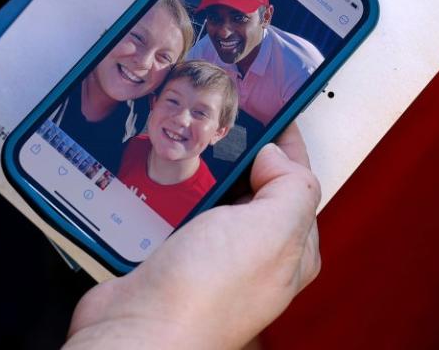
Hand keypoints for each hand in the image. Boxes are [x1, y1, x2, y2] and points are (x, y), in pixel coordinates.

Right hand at [65, 124, 321, 349]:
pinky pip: (180, 215)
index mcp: (291, 252)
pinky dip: (176, 194)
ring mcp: (212, 259)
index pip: (299, 184)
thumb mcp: (273, 229)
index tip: (274, 110)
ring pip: (218, 201)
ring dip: (208, 175)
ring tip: (198, 145)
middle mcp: (254, 258)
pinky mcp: (173, 259)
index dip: (289, 145)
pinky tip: (167, 181)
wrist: (140, 329)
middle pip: (259, 191)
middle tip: (231, 123)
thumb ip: (291, 188)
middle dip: (247, 156)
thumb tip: (278, 157)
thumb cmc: (206, 295)